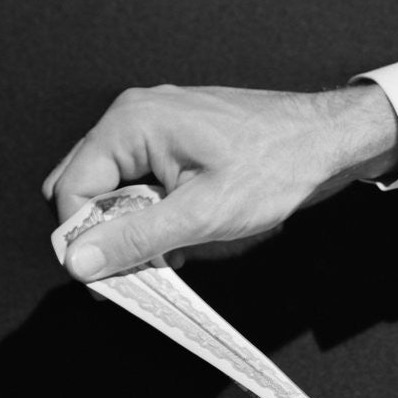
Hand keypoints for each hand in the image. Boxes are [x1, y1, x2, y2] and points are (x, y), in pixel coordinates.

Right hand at [43, 83, 397, 280]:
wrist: (326, 141)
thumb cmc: (275, 167)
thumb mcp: (202, 214)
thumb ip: (136, 238)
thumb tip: (78, 261)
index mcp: (132, 124)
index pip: (71, 189)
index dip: (81, 239)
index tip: (104, 280)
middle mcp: (135, 117)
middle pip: (86, 187)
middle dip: (105, 234)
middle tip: (139, 268)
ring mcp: (156, 127)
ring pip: (115, 189)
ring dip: (134, 228)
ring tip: (174, 251)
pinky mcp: (175, 142)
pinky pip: (143, 184)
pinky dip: (155, 215)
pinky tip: (186, 235)